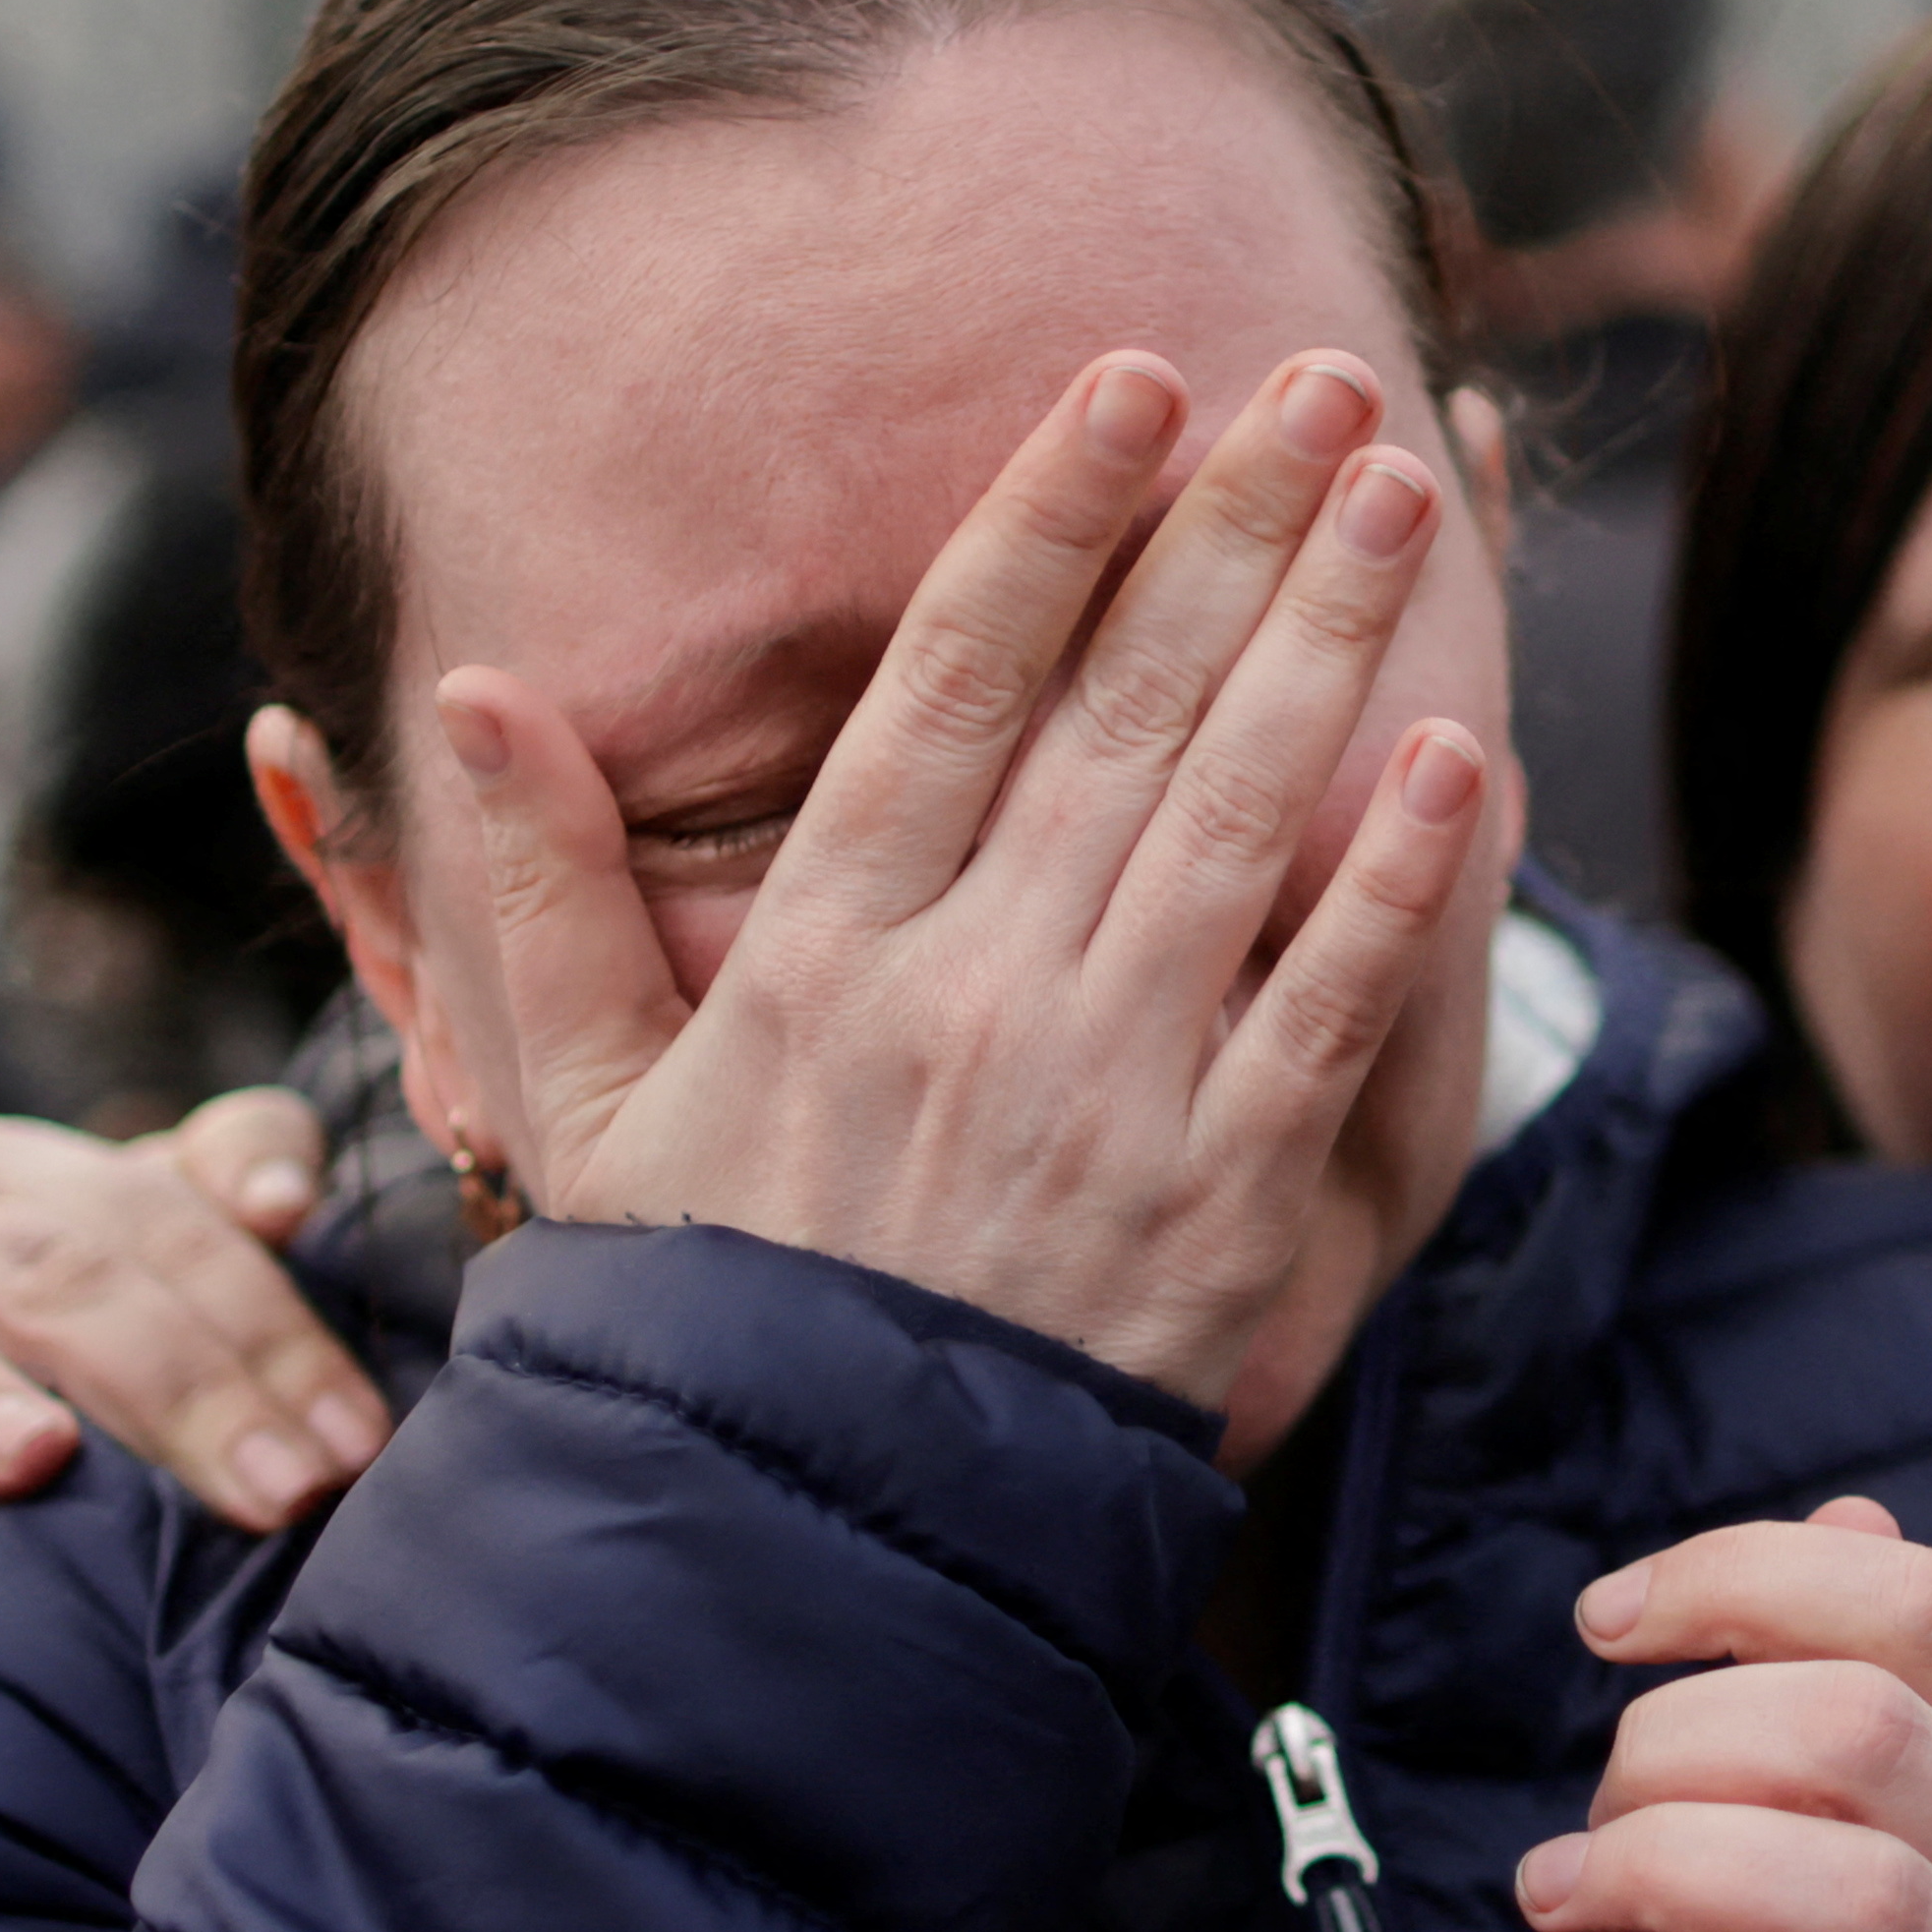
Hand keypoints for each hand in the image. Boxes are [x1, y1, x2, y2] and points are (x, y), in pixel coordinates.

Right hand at [0, 1090, 388, 1556]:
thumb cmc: (41, 1370)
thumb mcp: (137, 1277)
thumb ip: (222, 1205)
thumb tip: (286, 1196)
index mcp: (29, 1183)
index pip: (166, 1219)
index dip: (272, 1322)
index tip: (357, 1438)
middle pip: (59, 1280)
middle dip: (182, 1389)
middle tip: (281, 1497)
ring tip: (39, 1459)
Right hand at [437, 346, 1486, 1408]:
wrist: (808, 1549)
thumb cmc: (695, 1318)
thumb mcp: (581, 1106)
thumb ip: (546, 893)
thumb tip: (476, 693)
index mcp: (823, 952)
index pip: (953, 679)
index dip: (1050, 517)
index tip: (1126, 382)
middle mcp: (973, 992)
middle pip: (1126, 707)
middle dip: (1231, 527)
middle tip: (1316, 381)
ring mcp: (1108, 1092)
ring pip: (1241, 815)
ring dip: (1332, 641)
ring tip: (1400, 498)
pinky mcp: (1217, 1201)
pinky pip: (1326, 1008)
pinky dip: (1396, 882)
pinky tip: (1456, 758)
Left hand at [1516, 1497, 1931, 1931]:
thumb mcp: (1924, 1873)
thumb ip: (1887, 1701)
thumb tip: (1853, 1514)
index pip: (1925, 1613)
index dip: (1747, 1578)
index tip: (1607, 1621)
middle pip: (1874, 1740)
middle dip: (1679, 1744)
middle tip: (1586, 1826)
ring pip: (1872, 1909)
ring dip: (1673, 1876)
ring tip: (1561, 1905)